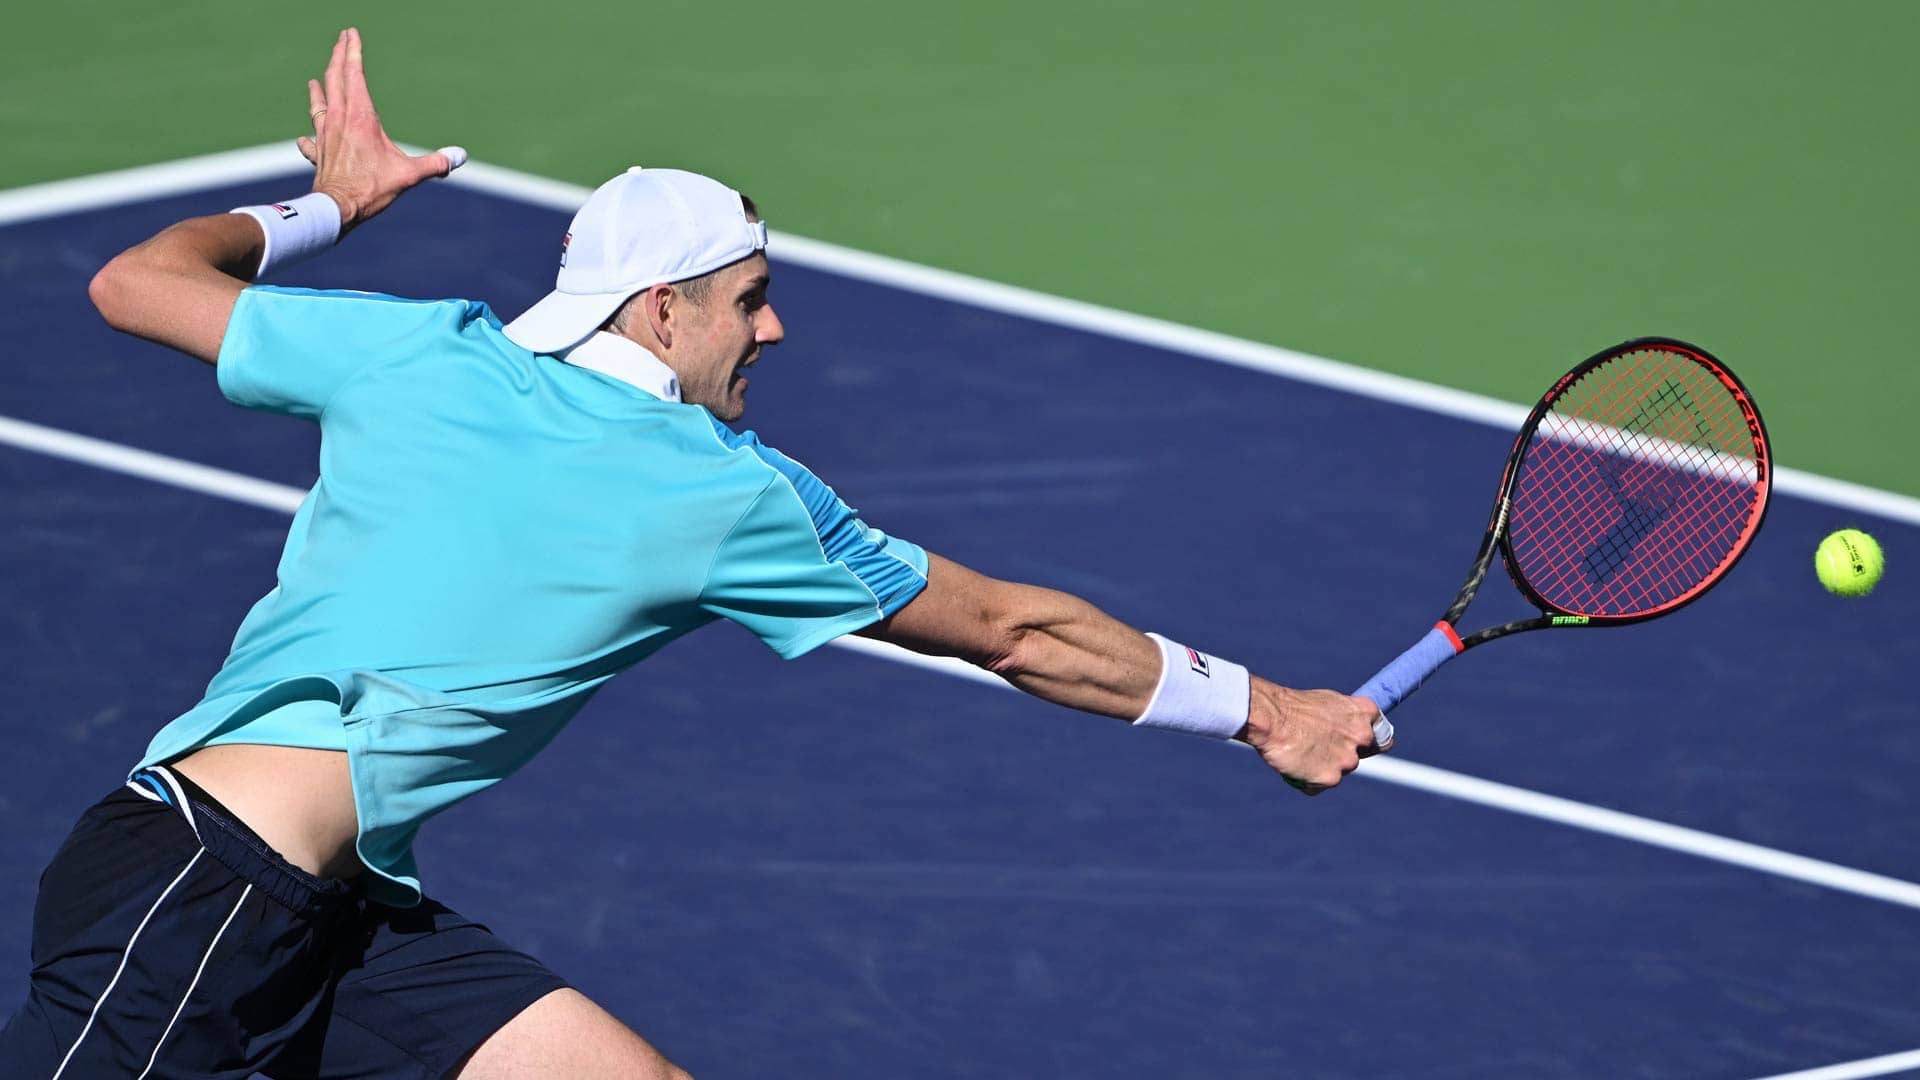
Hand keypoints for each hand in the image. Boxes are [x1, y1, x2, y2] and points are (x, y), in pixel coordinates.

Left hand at [296, 28, 460, 232]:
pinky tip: (306, 137)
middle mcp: (339, 119)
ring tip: (315, 81)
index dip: (353, 51)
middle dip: (338, 57)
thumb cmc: (371, 189)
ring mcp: (325, 135)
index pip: (354, 73)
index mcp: (360, 116)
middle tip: (341, 40)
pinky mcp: (318, 152)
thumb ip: (435, 163)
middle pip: (334, 78)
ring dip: (318, 90)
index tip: (351, 33)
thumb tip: (459, 157)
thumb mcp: (409, 174)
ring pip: (318, 104)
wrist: (336, 209)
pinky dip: (310, 135)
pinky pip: (311, 140)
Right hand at [1240, 677, 1388, 794]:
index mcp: (1365, 713)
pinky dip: (1306, 780)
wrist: (1271, 718)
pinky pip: (1318, 786)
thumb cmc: (1293, 707)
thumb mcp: (1328, 702)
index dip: (1368, 743)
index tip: (1357, 745)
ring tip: (1298, 752)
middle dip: (1339, 756)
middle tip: (1315, 748)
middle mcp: (1362, 737)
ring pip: (1337, 772)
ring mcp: (1347, 760)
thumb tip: (1347, 727)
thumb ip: (1345, 718)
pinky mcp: (1331, 778)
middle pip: (1357, 758)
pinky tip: (1292, 765)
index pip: (1383, 737)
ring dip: (1320, 767)